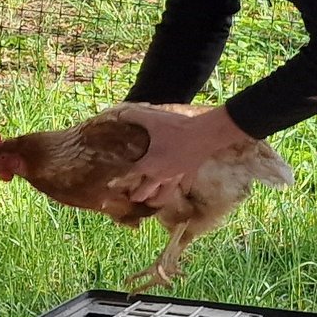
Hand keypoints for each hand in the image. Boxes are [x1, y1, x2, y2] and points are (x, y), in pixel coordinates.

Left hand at [120, 105, 247, 203]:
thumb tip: (120, 115)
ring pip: (164, 197)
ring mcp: (176, 178)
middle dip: (136, 197)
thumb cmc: (176, 128)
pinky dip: (180, 190)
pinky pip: (184, 187)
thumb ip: (134, 117)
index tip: (111, 184)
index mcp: (148, 164)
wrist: (205, 133)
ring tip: (151, 202)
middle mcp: (160, 176)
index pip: (129, 177)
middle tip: (131, 197)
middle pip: (144, 193)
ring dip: (156, 201)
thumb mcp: (152, 119)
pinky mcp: (189, 175)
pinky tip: (180, 190)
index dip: (118, 180)